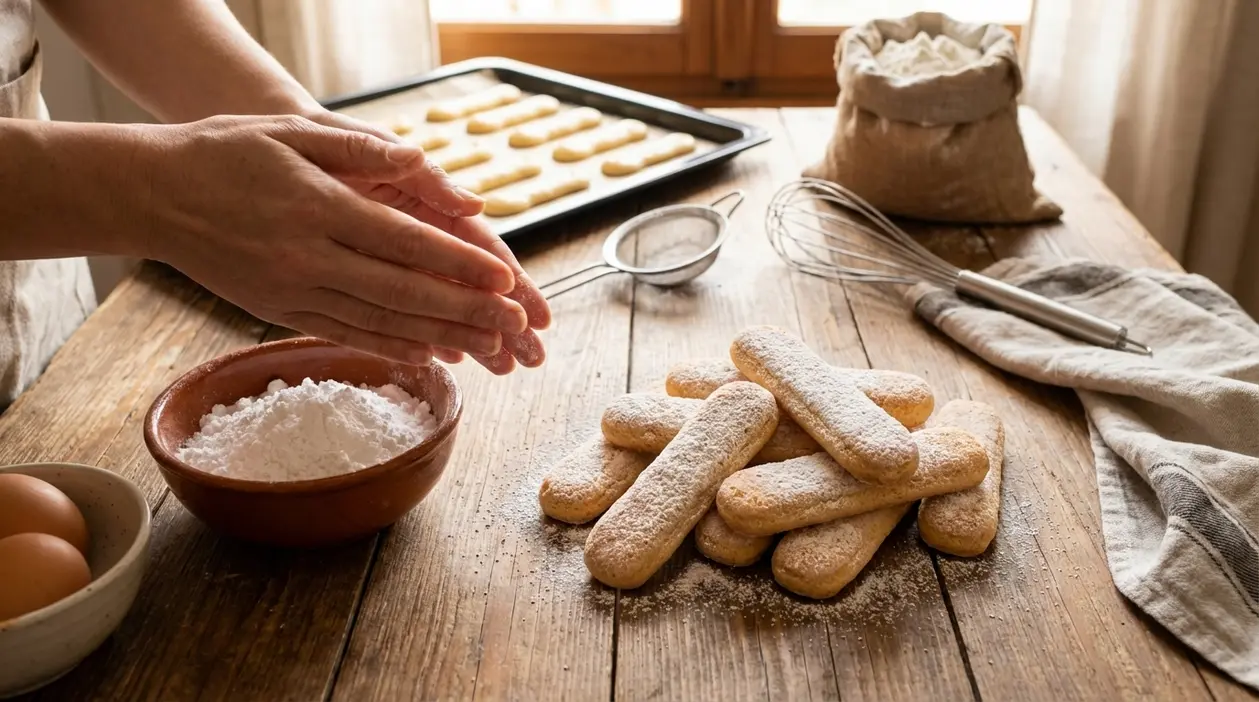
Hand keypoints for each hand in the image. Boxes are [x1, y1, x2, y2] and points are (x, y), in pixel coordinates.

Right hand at [134, 113, 529, 365]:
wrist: (151, 194)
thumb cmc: (227, 151)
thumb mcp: (295, 131)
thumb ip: (367, 150)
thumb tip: (431, 166)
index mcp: (318, 206)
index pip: (405, 242)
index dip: (459, 265)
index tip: (505, 280)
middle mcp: (307, 257)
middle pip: (402, 292)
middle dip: (465, 310)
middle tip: (514, 326)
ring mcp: (291, 290)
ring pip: (379, 321)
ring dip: (439, 336)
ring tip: (489, 348)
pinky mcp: (278, 311)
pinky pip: (344, 335)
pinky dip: (390, 346)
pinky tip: (429, 354)